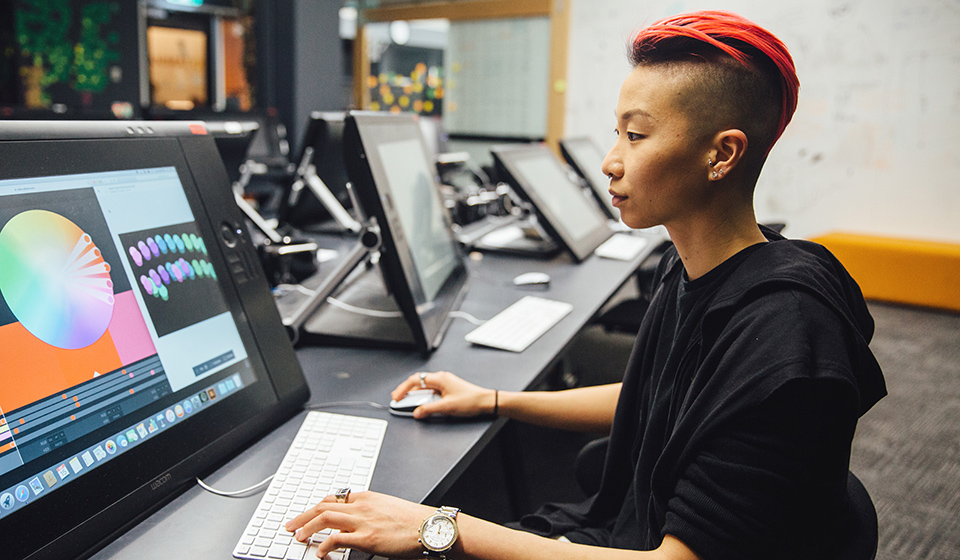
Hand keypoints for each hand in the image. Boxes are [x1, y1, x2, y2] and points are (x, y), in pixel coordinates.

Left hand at [285, 491, 434, 558]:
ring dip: (307, 527)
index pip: (333, 498)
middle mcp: (362, 505)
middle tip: (290, 525)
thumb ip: (369, 512)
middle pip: (323, 506)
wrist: (430, 527)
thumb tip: (355, 523)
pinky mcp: (366, 538)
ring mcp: (363, 521)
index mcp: (367, 497)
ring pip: (324, 518)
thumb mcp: (388, 509)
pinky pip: (336, 539)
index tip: (304, 515)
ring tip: (298, 537)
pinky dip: (323, 546)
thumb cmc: (414, 522)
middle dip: (303, 516)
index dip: (314, 507)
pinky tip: (320, 553)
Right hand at [391, 371, 495, 418]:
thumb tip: (417, 412)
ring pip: (424, 387)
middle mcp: (441, 378)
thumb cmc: (471, 401)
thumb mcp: (446, 407)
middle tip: (398, 400)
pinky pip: (431, 391)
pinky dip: (423, 396)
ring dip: (415, 394)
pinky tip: (422, 403)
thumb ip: (429, 409)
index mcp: (439, 379)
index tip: (396, 397)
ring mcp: (444, 383)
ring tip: (407, 403)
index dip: (403, 389)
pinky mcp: (447, 389)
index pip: (415, 380)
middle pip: (418, 382)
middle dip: (406, 391)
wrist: (485, 402)